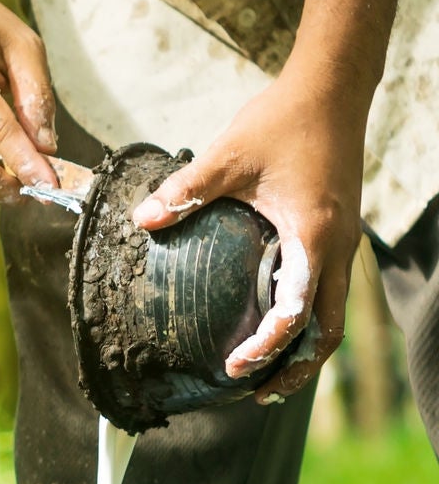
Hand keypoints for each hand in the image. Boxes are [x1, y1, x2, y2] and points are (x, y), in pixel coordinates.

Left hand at [130, 64, 367, 401]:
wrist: (331, 90)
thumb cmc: (282, 121)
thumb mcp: (228, 157)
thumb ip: (186, 191)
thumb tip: (141, 220)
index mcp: (313, 236)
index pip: (296, 312)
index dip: (267, 347)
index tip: (235, 368)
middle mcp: (337, 247)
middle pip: (327, 329)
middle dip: (296, 366)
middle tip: (256, 393)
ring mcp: (341, 241)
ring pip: (332, 312)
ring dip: (305, 348)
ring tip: (270, 375)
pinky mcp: (336, 231)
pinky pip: (327, 287)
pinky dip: (306, 315)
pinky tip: (273, 319)